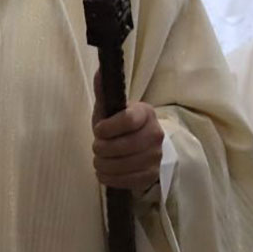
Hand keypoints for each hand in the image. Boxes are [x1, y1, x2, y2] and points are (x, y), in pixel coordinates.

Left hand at [91, 71, 163, 193]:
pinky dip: (110, 178)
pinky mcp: (152, 175)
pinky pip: (128, 181)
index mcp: (145, 113)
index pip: (128, 120)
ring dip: (104, 164)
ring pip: (124, 165)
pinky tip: (104, 172)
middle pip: (124, 146)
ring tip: (99, 160)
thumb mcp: (110, 107)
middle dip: (102, 148)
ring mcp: (156, 156)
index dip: (108, 128)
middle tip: (96, 147)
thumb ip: (104, 91)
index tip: (97, 130)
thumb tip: (100, 70)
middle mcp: (156, 134)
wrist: (140, 146)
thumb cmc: (120, 124)